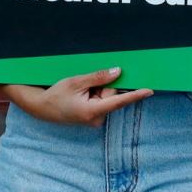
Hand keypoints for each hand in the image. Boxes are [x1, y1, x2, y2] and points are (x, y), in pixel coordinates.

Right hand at [5, 67, 152, 126]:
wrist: (42, 108)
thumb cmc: (56, 95)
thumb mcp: (76, 82)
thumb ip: (99, 77)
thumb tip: (118, 72)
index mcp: (93, 111)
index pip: (119, 101)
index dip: (135, 95)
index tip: (149, 91)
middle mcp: (97, 119)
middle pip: (112, 95)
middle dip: (104, 86)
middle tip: (85, 85)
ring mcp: (95, 119)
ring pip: (106, 98)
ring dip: (98, 90)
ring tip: (80, 91)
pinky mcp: (93, 117)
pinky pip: (101, 101)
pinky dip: (95, 94)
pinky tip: (82, 94)